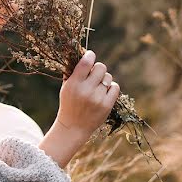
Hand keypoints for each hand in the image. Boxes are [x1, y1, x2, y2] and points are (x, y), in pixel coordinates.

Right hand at [38, 49, 119, 167]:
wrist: (73, 127)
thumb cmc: (69, 103)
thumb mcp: (65, 87)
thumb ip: (72, 72)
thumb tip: (81, 55)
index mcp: (74, 84)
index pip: (86, 62)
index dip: (90, 55)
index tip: (90, 55)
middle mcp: (86, 90)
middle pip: (100, 67)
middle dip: (98, 68)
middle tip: (94, 74)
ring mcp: (98, 98)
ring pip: (108, 77)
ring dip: (104, 79)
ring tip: (98, 86)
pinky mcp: (107, 105)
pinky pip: (115, 87)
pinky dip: (111, 87)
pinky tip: (105, 91)